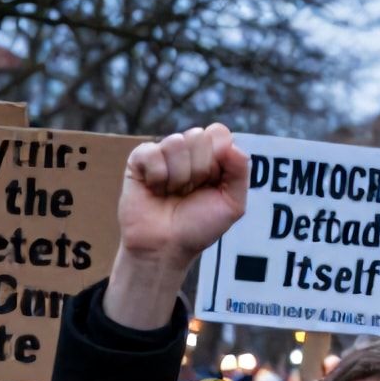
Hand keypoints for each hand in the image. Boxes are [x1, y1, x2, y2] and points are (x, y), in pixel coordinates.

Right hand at [118, 124, 248, 262]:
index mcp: (211, 156)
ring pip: (176, 143)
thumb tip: (230, 144)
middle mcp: (188, 151)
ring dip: (178, 177)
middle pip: (198, 136)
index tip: (212, 182)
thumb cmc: (197, 227)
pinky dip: (157, 177)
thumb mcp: (233, 204)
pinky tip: (155, 190)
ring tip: (172, 193)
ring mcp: (163, 153)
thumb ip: (240, 171)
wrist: (165, 247)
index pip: (219, 133)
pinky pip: (152, 152)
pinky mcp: (139, 159)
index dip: (218, 157)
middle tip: (190, 192)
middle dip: (198, 170)